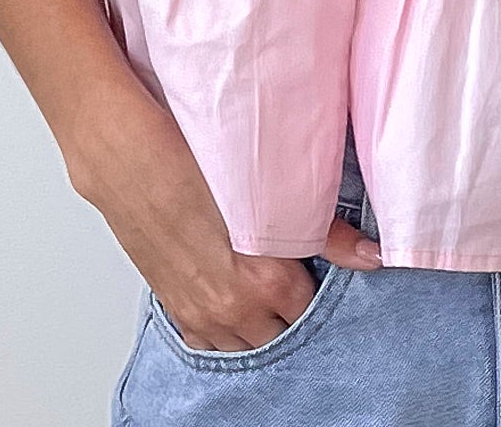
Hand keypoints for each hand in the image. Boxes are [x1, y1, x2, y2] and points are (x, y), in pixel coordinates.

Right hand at [68, 77, 382, 352]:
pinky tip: (233, 299)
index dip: (320, 283)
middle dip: (292, 305)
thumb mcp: (265, 189)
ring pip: (247, 341)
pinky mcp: (174, 308)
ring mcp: (201, 313)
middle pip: (282, 329)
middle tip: (294, 270)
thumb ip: (325, 230)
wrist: (126, 159)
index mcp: (265, 279)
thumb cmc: (192, 162)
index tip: (319, 262)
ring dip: (260, 320)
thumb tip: (374, 255)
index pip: (312, 307)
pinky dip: (226, 327)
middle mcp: (234, 307)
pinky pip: (210, 341)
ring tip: (265, 283)